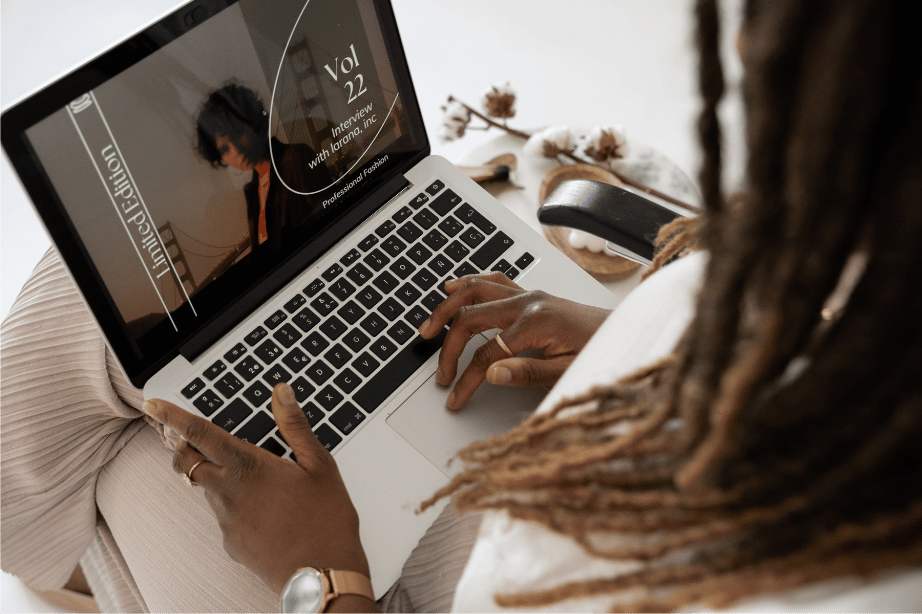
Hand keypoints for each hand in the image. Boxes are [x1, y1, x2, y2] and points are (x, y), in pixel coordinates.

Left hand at [142, 383, 369, 595]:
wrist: (322, 574)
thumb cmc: (326, 519)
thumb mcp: (319, 464)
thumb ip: (294, 426)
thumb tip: (281, 393)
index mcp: (248, 466)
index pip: (199, 433)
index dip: (172, 416)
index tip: (152, 404)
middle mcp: (228, 492)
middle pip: (186, 462)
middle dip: (183, 446)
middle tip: (195, 438)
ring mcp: (226, 521)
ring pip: (206, 489)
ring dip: (216, 475)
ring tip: (256, 478)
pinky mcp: (231, 543)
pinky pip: (224, 515)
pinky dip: (235, 505)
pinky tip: (267, 510)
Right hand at [418, 272, 610, 408]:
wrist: (625, 332)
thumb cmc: (601, 351)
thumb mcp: (568, 370)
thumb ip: (527, 372)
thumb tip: (490, 374)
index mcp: (536, 322)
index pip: (487, 353)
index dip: (466, 379)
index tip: (456, 397)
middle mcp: (528, 302)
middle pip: (471, 317)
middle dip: (449, 346)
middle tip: (439, 371)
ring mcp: (528, 294)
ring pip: (475, 290)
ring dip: (448, 306)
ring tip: (428, 326)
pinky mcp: (531, 294)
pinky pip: (492, 281)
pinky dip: (468, 284)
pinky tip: (453, 287)